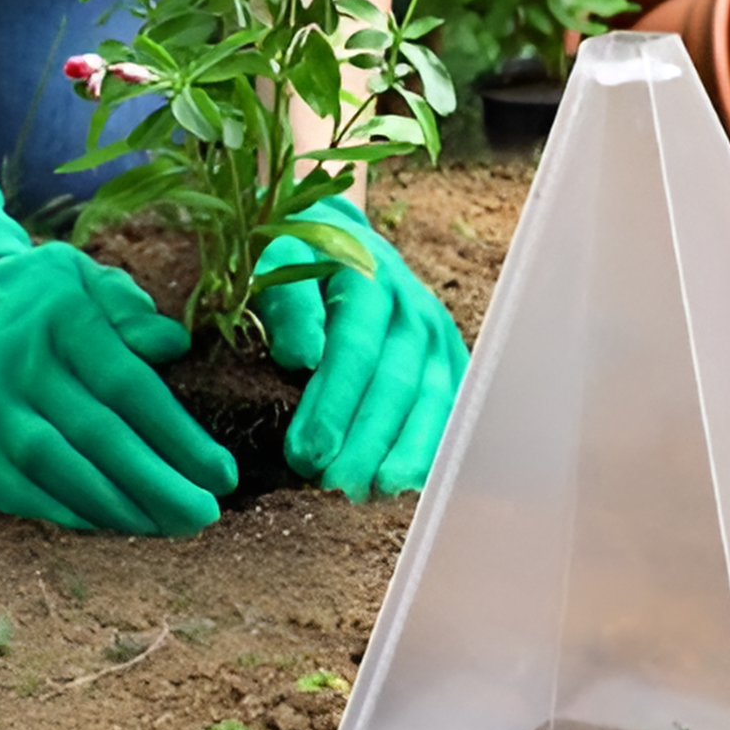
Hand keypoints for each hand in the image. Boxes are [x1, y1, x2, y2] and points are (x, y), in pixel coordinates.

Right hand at [0, 180, 236, 533]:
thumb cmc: (55, 304)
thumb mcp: (94, 282)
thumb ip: (134, 312)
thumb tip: (174, 344)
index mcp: (64, 322)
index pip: (128, 386)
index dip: (178, 436)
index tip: (223, 473)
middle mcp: (20, 369)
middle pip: (97, 437)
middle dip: (158, 485)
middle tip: (206, 513)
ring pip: (59, 471)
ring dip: (120, 508)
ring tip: (171, 525)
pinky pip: (26, 493)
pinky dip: (76, 513)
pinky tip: (122, 523)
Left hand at [255, 195, 467, 498]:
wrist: (339, 238)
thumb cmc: (297, 261)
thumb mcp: (277, 261)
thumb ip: (286, 303)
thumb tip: (301, 356)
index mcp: (368, 276)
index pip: (354, 346)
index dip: (332, 403)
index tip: (305, 451)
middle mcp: (411, 306)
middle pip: (396, 380)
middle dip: (367, 438)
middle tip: (334, 485)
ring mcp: (437, 334)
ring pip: (432, 398)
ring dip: (405, 449)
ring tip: (376, 491)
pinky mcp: (450, 358)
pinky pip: (452, 407)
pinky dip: (435, 445)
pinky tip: (413, 481)